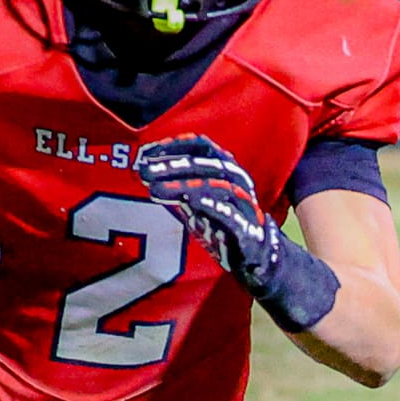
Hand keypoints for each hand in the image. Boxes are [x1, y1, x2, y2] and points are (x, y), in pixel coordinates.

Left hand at [135, 133, 285, 296]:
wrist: (257, 254)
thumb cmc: (223, 221)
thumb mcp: (198, 197)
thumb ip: (177, 183)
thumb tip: (143, 168)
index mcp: (226, 170)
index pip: (202, 148)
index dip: (174, 146)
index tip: (146, 151)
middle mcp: (236, 182)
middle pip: (205, 165)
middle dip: (172, 164)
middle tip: (142, 169)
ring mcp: (242, 205)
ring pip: (215, 186)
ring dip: (183, 186)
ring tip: (154, 188)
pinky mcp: (246, 230)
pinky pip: (230, 215)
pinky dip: (211, 206)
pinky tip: (190, 203)